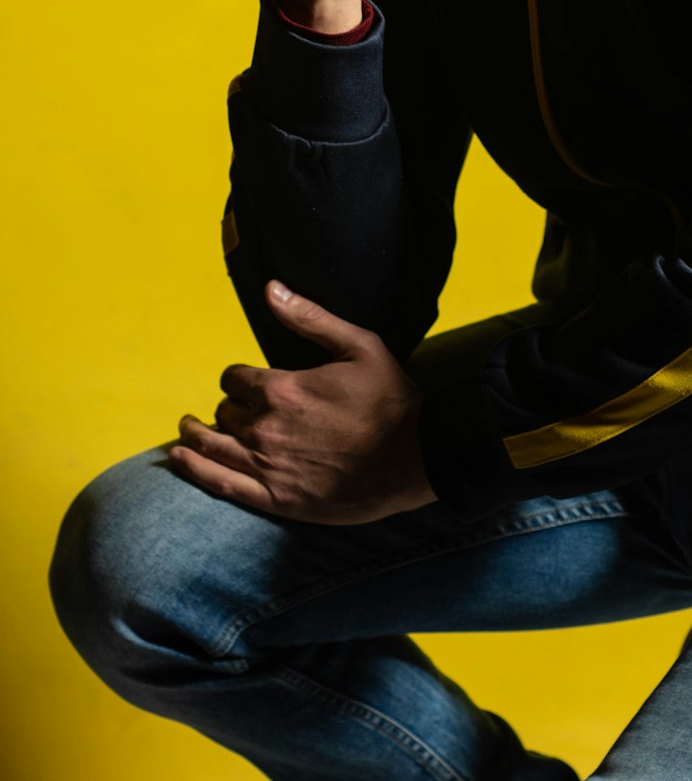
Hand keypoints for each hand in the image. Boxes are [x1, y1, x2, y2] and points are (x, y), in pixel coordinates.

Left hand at [169, 283, 437, 523]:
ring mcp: (268, 466)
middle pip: (224, 412)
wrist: (417, 457)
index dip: (237, 379)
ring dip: (195, 436)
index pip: (234, 379)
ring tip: (184, 431)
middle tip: (231, 409)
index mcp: (283, 389)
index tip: (245, 383)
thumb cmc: (391, 399)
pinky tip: (179, 459)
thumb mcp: (359, 344)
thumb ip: (309, 317)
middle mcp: (266, 427)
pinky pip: (221, 484)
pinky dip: (195, 469)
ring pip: (215, 446)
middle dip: (226, 406)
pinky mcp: (277, 499)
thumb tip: (271, 287)